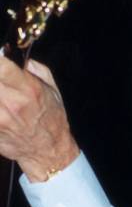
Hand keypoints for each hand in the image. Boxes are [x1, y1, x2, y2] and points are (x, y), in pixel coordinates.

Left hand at [0, 57, 79, 181]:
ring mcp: (0, 119)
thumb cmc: (51, 119)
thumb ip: (33, 68)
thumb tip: (13, 55)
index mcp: (29, 89)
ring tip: (3, 96)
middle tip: (1, 83)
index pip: (1, 65)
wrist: (48, 151)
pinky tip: (2, 111)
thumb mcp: (51, 88)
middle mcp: (12, 103)